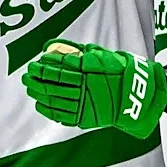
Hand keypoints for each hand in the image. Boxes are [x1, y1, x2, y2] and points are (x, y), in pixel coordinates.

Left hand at [22, 40, 164, 137]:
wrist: (138, 96)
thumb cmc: (121, 73)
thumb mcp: (103, 57)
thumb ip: (80, 53)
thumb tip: (56, 48)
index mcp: (90, 73)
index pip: (61, 69)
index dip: (45, 67)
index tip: (35, 63)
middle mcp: (86, 89)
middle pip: (55, 85)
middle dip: (38, 79)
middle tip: (27, 75)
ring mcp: (86, 105)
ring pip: (56, 100)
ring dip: (40, 93)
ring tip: (30, 87)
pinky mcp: (87, 118)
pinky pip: (63, 116)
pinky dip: (49, 110)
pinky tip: (40, 104)